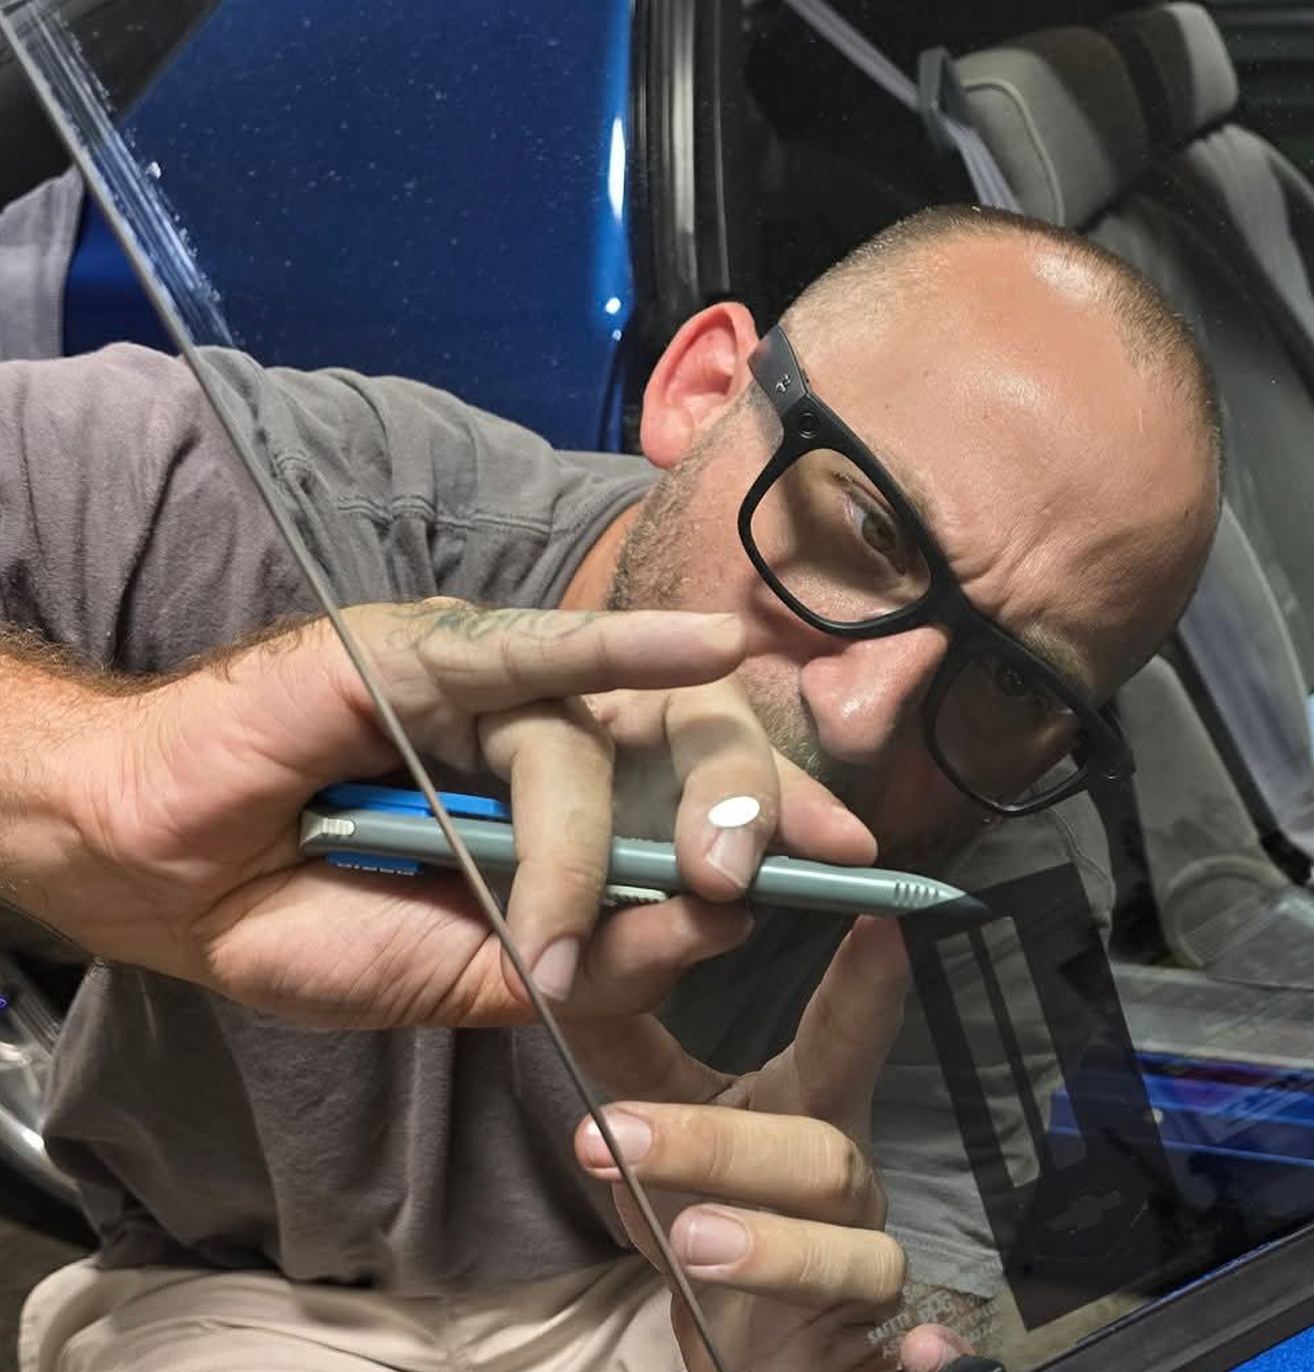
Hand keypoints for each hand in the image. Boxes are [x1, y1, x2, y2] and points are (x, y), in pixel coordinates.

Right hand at [35, 599, 874, 1026]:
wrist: (153, 882)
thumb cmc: (303, 921)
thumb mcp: (461, 975)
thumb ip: (579, 958)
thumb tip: (707, 931)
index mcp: (557, 802)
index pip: (689, 794)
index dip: (773, 819)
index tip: (853, 860)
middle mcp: (536, 732)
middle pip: (673, 749)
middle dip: (738, 809)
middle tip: (761, 875)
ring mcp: (479, 689)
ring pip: (584, 748)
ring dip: (580, 855)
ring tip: (544, 946)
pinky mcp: (414, 656)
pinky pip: (533, 652)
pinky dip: (623, 645)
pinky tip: (708, 645)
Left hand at [569, 919, 981, 1371]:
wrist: (752, 1350)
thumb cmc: (710, 1210)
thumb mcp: (663, 1124)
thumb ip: (621, 1047)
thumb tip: (563, 966)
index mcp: (810, 1113)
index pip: (839, 1039)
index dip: (863, 985)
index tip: (874, 919)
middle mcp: (846, 1188)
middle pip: (818, 1154)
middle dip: (723, 1144)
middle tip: (618, 1137)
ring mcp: (859, 1273)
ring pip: (853, 1255)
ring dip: (779, 1250)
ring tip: (692, 1243)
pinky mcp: (862, 1356)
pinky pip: (901, 1361)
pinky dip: (921, 1360)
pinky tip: (930, 1351)